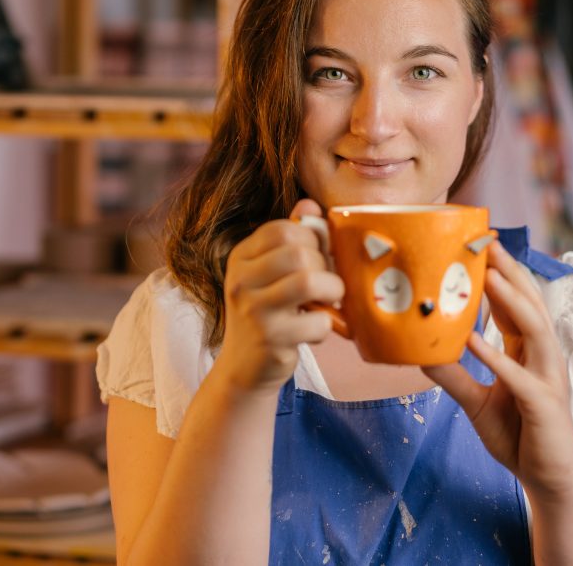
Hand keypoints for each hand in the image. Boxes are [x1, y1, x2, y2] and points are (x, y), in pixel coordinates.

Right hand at [215, 199, 343, 394]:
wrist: (244, 367)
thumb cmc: (265, 314)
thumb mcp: (268, 274)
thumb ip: (289, 240)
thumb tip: (310, 205)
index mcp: (240, 257)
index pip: (282, 228)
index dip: (312, 238)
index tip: (318, 256)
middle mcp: (241, 281)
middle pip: (298, 253)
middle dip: (325, 266)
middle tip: (328, 283)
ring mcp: (253, 311)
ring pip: (309, 282)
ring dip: (332, 291)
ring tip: (330, 301)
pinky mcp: (270, 339)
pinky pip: (316, 321)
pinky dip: (325, 326)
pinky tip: (314, 330)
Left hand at [423, 242, 572, 501]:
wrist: (547, 477)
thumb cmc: (518, 433)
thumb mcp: (475, 400)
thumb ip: (452, 375)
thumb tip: (419, 352)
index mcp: (528, 352)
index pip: (514, 304)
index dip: (501, 274)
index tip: (480, 246)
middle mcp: (542, 357)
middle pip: (529, 304)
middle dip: (510, 271)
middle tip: (488, 242)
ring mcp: (547, 378)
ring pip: (535, 328)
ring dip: (511, 300)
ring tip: (489, 275)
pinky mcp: (543, 403)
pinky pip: (518, 376)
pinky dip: (496, 356)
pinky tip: (473, 341)